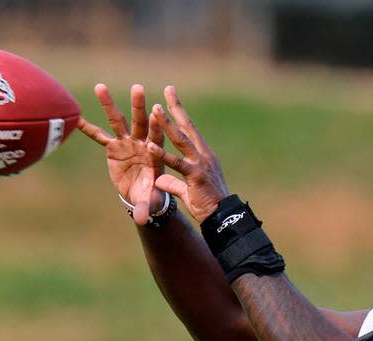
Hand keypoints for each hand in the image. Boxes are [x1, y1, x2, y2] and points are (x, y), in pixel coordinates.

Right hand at [77, 83, 165, 225]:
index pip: (157, 137)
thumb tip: (142, 220)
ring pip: (118, 121)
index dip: (156, 126)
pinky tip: (75, 117)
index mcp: (154, 153)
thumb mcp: (148, 200)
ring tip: (100, 86)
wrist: (140, 192)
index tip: (157, 113)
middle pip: (140, 122)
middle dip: (138, 107)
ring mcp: (126, 142)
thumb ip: (145, 207)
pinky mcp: (113, 147)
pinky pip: (99, 136)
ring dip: (110, 105)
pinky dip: (88, 128)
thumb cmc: (150, 194)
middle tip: (138, 88)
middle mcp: (141, 143)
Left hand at [148, 85, 230, 223]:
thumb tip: (161, 180)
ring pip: (181, 140)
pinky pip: (176, 163)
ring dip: (167, 124)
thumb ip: (174, 183)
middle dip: (177, 107)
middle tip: (168, 89)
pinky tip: (150, 145)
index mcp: (204, 155)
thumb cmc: (208, 205)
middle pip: (188, 127)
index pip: (190, 130)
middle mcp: (203, 155)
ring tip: (155, 108)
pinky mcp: (195, 176)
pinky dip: (162, 154)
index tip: (171, 98)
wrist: (223, 218)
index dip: (180, 114)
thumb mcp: (188, 190)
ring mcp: (200, 164)